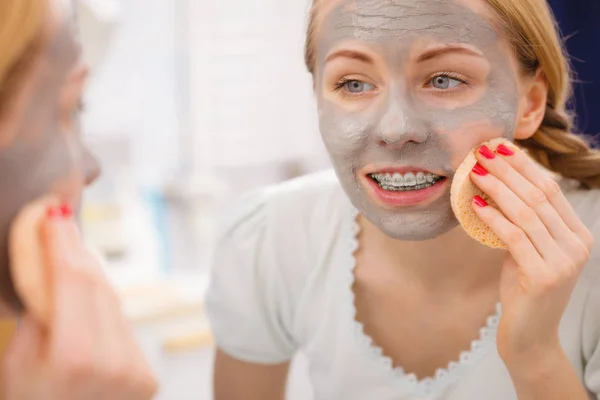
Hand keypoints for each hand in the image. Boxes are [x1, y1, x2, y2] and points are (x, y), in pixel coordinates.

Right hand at [1, 203, 157, 399]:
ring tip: (70, 253)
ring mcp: (137, 370)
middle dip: (77, 252)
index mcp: (76, 357)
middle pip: (98, 286)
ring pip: (114, 303)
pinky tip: (88, 291)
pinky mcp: (147, 376)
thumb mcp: (15, 367)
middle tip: (61, 223)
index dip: (62, 242)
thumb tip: (51, 273)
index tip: (53, 214)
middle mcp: (115, 361)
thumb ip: (38, 317)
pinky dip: (104, 306)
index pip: (73, 280)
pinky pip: (122, 326)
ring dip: (91, 275)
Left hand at [469, 143, 593, 369]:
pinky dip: (493, 217)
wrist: (529, 338)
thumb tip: (496, 186)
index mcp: (577, 234)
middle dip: (509, 170)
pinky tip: (475, 204)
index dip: (524, 165)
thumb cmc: (523, 290)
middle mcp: (578, 245)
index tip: (500, 147)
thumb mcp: (527, 251)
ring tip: (474, 171)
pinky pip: (514, 236)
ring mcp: (565, 261)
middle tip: (482, 151)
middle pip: (540, 195)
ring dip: (498, 187)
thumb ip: (523, 223)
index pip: (551, 189)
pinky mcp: (545, 277)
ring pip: (527, 212)